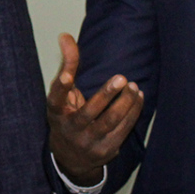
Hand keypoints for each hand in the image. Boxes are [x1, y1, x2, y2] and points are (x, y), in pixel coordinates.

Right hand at [46, 33, 142, 186]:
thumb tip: (65, 35)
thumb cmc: (67, 116)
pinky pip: (122, 130)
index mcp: (57, 113)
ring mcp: (88, 142)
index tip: (67, 76)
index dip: (61, 88)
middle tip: (121, 78)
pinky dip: (132, 112)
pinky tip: (138, 98)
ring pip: (109, 122)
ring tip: (134, 87)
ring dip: (124, 104)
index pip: (56, 100)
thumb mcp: (62, 94)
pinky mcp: (106, 149)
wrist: (71, 157)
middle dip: (106, 95)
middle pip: (89, 112)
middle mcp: (71, 129)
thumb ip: (67, 65)